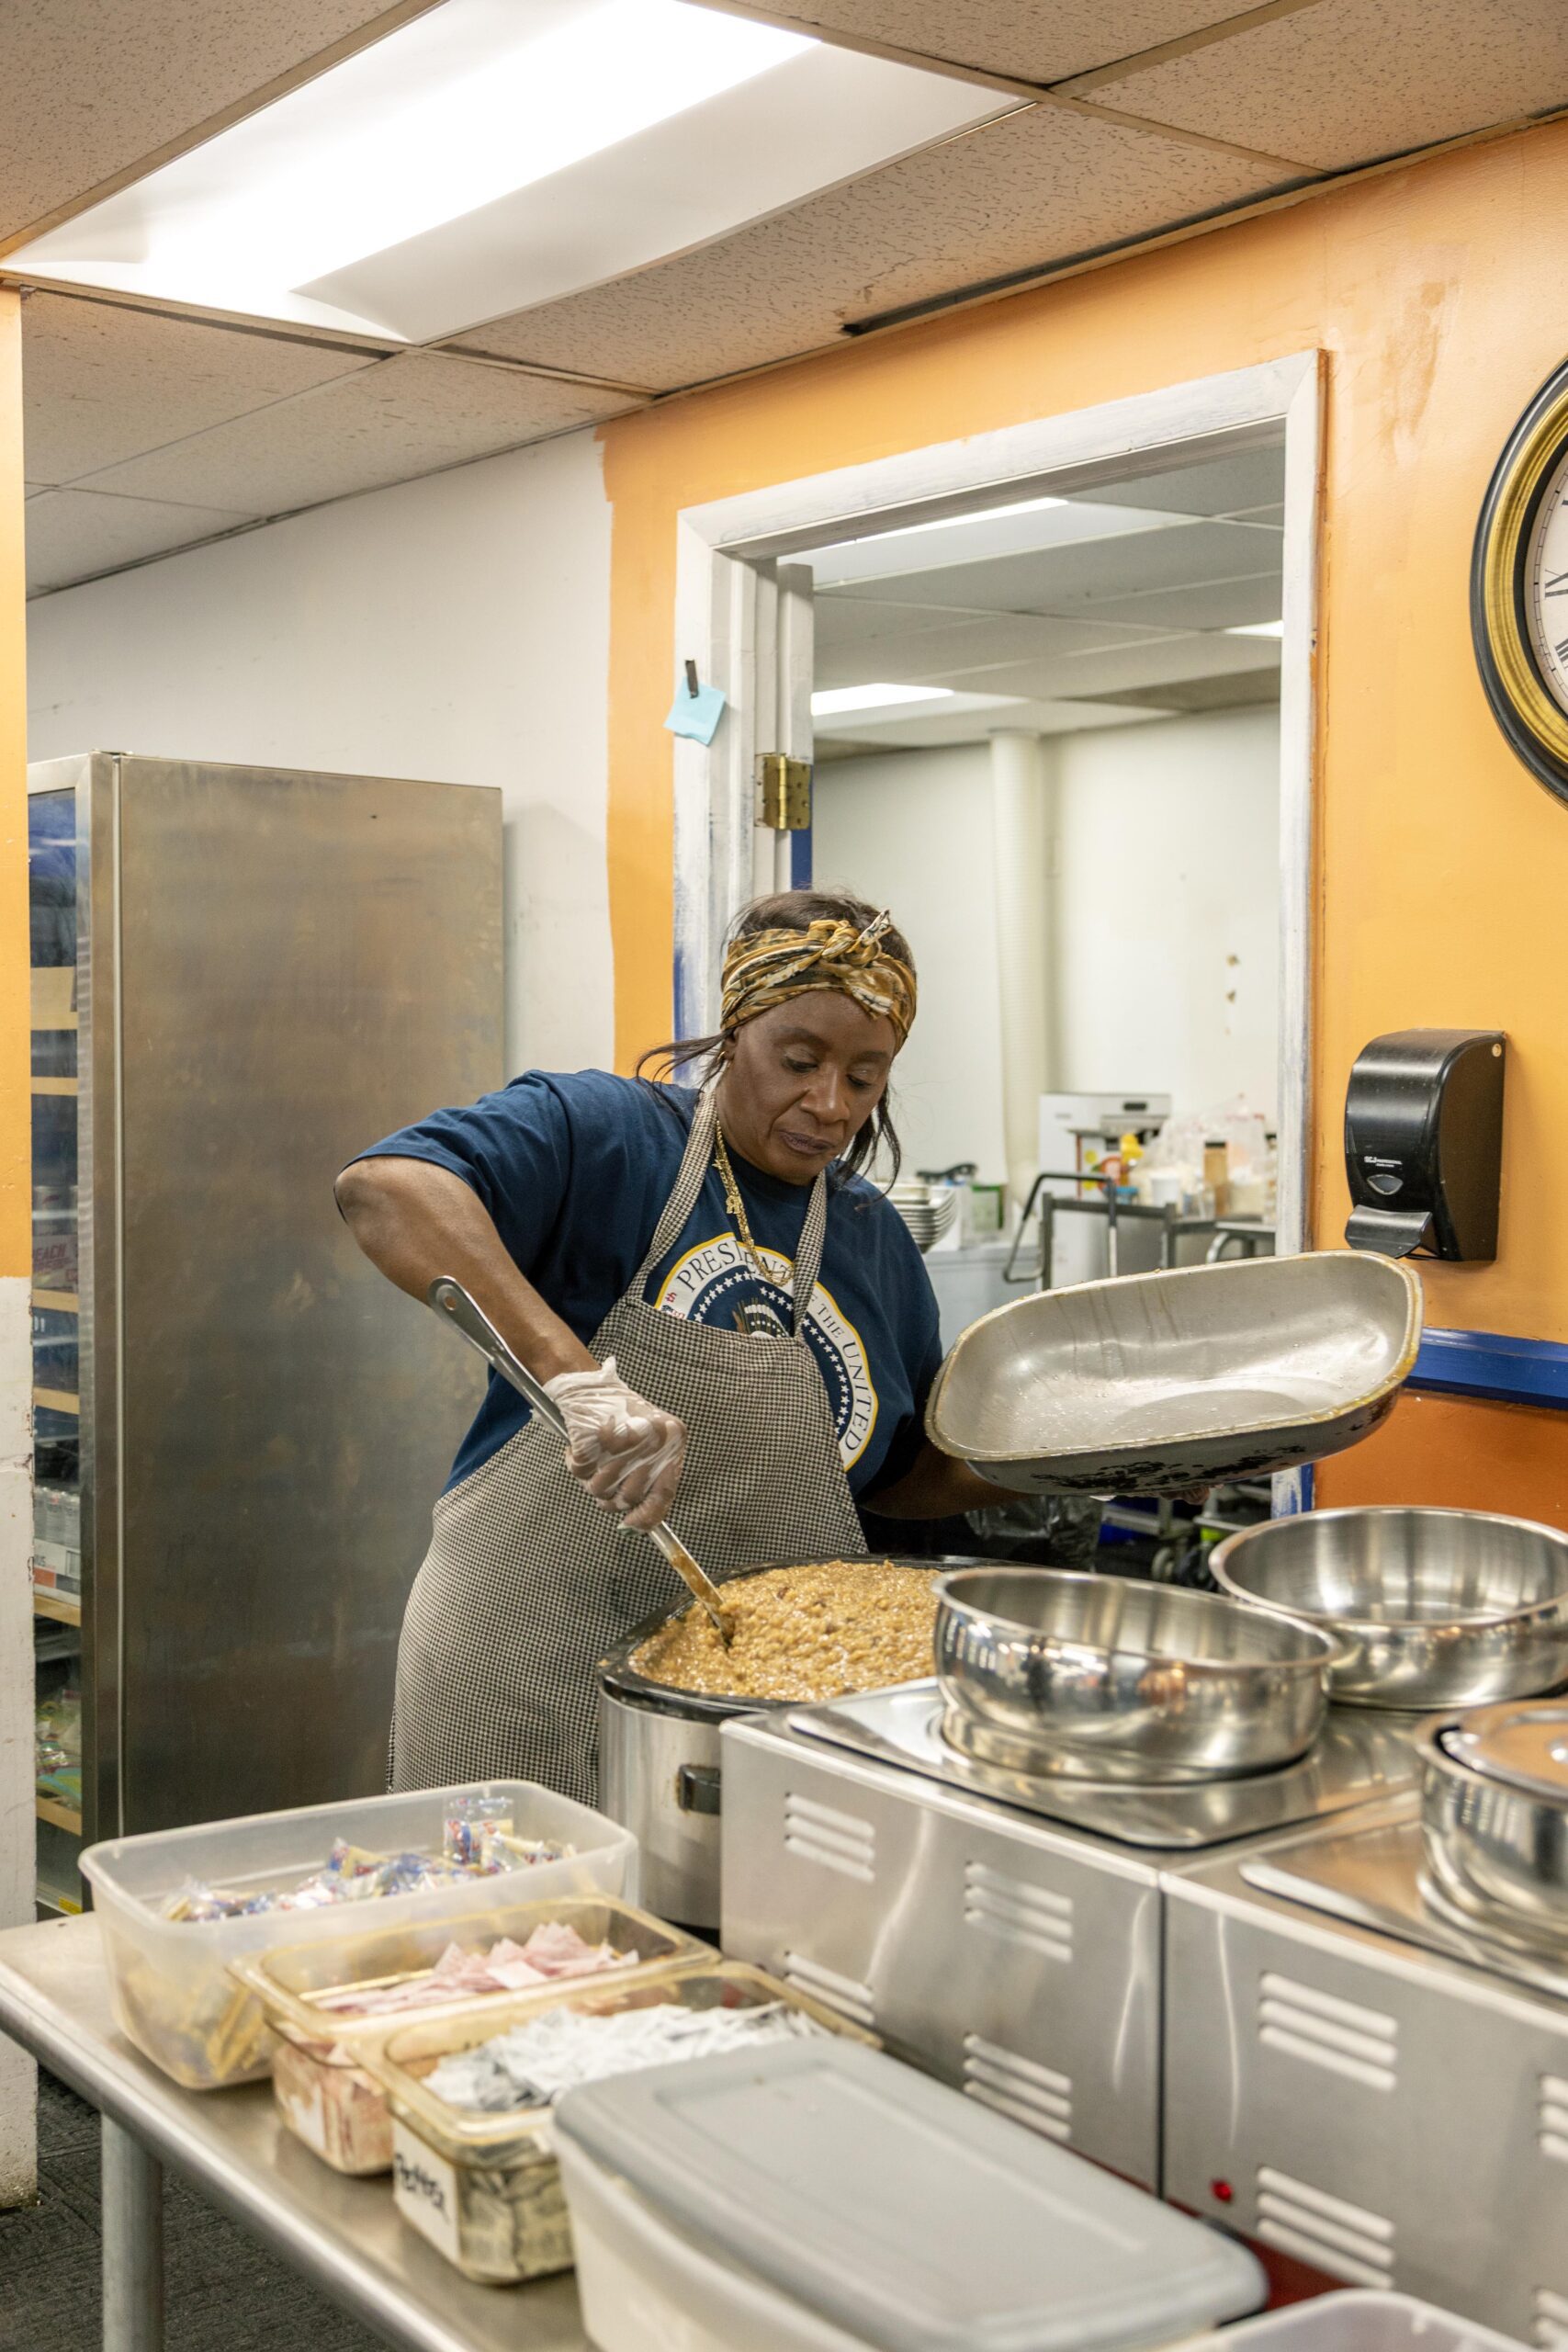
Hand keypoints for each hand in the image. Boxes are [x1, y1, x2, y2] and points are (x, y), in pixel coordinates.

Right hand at [543, 1358, 686, 1531]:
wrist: (590, 1386)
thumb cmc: (621, 1417)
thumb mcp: (651, 1444)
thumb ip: (651, 1478)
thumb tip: (638, 1522)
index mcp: (671, 1442)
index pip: (663, 1494)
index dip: (646, 1517)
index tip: (631, 1524)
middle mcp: (651, 1440)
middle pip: (627, 1496)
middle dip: (611, 1496)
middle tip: (605, 1479)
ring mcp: (622, 1438)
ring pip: (600, 1488)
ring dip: (591, 1479)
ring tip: (594, 1460)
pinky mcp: (592, 1437)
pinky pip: (579, 1471)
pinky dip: (574, 1463)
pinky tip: (578, 1447)